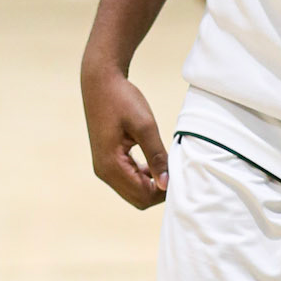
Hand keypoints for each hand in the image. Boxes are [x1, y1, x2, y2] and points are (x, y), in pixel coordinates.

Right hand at [81, 57, 169, 207]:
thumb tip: (166, 184)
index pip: (142, 196)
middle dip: (158, 191)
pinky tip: (154, 163)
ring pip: (132, 191)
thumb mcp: (145, 126)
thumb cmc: (122, 100)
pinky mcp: (106, 161)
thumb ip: (156, 156)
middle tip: (175, 171)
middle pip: (137, 199)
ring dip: (151, 184)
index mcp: (111, 165)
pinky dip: (143, 177)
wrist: (100, 82)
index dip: (164, 192)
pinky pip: (127, 180)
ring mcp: (103, 167)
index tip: (179, 174)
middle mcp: (103, 171)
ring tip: (167, 166)